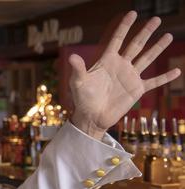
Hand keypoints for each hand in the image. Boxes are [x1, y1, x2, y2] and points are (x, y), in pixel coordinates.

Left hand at [69, 11, 180, 139]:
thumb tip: (72, 57)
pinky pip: (154, 82)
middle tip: (157, 19)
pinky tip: (177, 71)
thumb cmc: (82, 99)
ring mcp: (130, 77)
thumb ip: (78, 69)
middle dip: (146, 32)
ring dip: (157, 48)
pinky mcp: (137, 90)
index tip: (132, 13)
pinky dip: (165, 78)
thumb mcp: (78, 83)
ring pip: (147, 59)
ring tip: (168, 36)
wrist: (91, 117)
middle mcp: (121, 65)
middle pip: (136, 45)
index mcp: (107, 61)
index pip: (117, 40)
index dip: (124, 27)